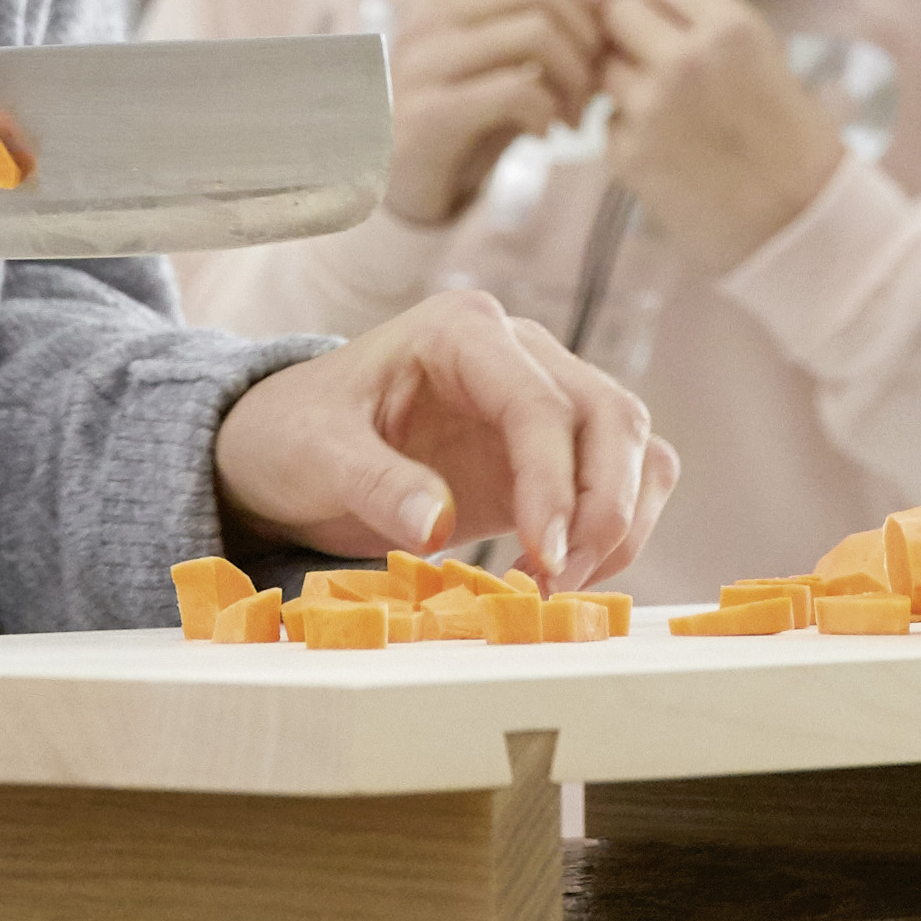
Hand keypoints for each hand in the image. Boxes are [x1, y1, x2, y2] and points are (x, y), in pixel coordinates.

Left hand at [214, 286, 676, 586]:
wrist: (287, 446)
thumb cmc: (296, 434)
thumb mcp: (317, 454)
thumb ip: (377, 484)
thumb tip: (437, 525)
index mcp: (462, 332)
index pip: (541, 402)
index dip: (554, 483)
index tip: (545, 557)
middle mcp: (519, 353)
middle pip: (610, 416)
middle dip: (604, 507)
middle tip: (560, 584)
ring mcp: (544, 398)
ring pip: (633, 447)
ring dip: (620, 522)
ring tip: (562, 587)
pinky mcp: (552, 452)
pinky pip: (620, 480)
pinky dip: (615, 529)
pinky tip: (566, 574)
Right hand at [381, 0, 618, 228]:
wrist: (387, 185)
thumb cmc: (461, 124)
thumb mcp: (501, 66)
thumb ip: (542, 33)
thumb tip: (614, 13)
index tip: (605, 39)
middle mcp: (433, 16)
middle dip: (589, 37)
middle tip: (596, 85)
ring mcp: (426, 61)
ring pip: (536, 32)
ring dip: (575, 78)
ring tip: (573, 115)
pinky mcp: (429, 113)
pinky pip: (516, 91)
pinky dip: (547, 112)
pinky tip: (544, 134)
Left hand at [595, 0, 848, 270]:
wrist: (799, 221)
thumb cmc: (790, 138)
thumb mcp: (765, 55)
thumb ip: (706, 24)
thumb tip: (643, 2)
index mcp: (730, 27)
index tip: (660, 17)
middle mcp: (686, 59)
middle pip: (617, 12)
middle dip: (628, 32)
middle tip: (651, 60)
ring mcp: (651, 107)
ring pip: (604, 67)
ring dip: (624, 82)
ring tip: (668, 111)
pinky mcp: (630, 154)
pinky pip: (609, 121)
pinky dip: (628, 132)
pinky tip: (669, 151)